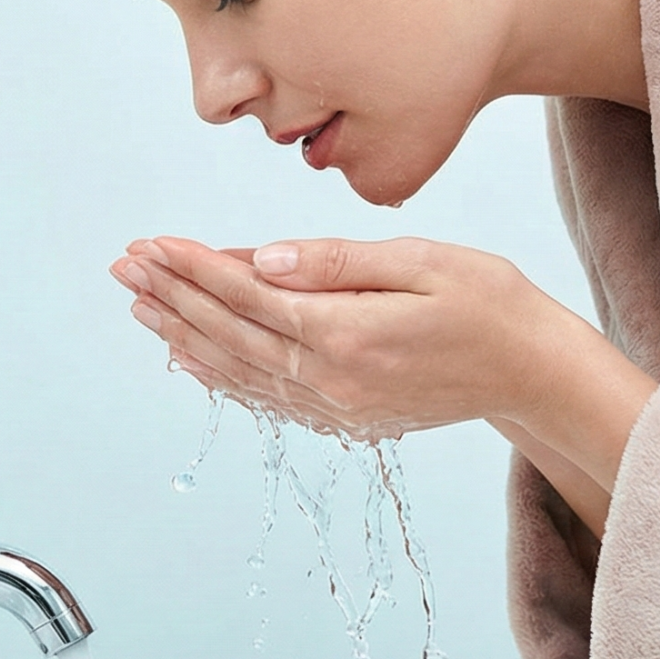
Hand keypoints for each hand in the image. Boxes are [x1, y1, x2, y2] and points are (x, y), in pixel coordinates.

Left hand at [108, 237, 654, 505]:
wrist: (536, 373)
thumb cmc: (491, 303)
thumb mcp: (423, 262)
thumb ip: (338, 262)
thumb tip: (261, 259)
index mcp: (349, 334)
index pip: (248, 296)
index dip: (194, 268)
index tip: (151, 242)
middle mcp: (332, 380)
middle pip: (231, 334)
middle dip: (172, 296)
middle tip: (123, 265)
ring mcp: (336, 406)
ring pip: (238, 369)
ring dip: (182, 335)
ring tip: (137, 304)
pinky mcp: (344, 417)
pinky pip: (265, 397)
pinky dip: (219, 375)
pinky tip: (187, 356)